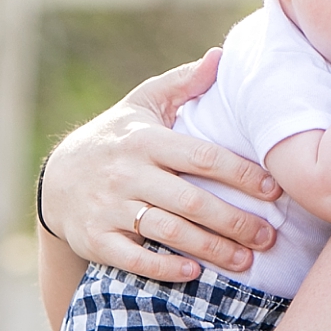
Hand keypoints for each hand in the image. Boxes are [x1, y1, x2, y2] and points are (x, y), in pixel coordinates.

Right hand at [41, 48, 281, 281]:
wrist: (56, 179)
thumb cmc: (117, 138)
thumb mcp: (142, 104)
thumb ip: (183, 83)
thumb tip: (222, 57)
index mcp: (145, 140)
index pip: (201, 157)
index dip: (240, 174)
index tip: (274, 189)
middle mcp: (127, 173)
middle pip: (191, 200)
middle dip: (234, 221)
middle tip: (269, 236)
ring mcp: (110, 208)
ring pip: (169, 232)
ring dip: (212, 249)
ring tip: (247, 261)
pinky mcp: (96, 239)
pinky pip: (135, 258)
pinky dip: (165, 268)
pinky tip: (196, 273)